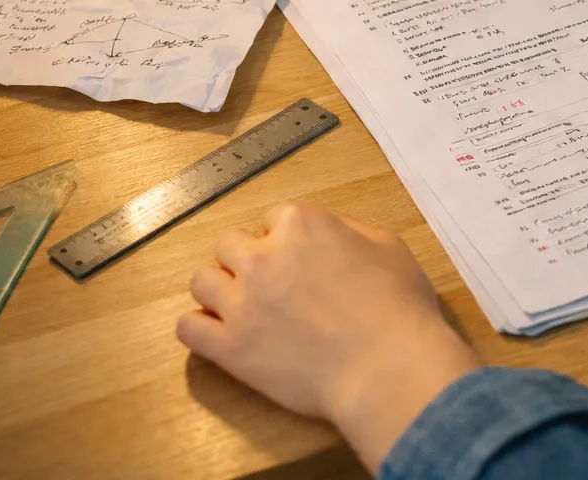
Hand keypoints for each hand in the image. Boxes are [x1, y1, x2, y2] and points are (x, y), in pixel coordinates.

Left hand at [177, 204, 480, 472]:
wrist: (387, 369)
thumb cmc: (399, 309)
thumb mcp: (388, 247)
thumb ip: (350, 230)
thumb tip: (329, 232)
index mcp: (302, 225)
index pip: (274, 219)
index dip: (288, 240)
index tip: (300, 260)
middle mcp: (263, 256)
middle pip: (229, 244)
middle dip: (247, 260)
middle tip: (271, 285)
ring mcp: (242, 302)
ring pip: (201, 280)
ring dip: (219, 289)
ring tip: (242, 308)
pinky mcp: (230, 347)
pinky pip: (188, 328)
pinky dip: (199, 328)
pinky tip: (218, 335)